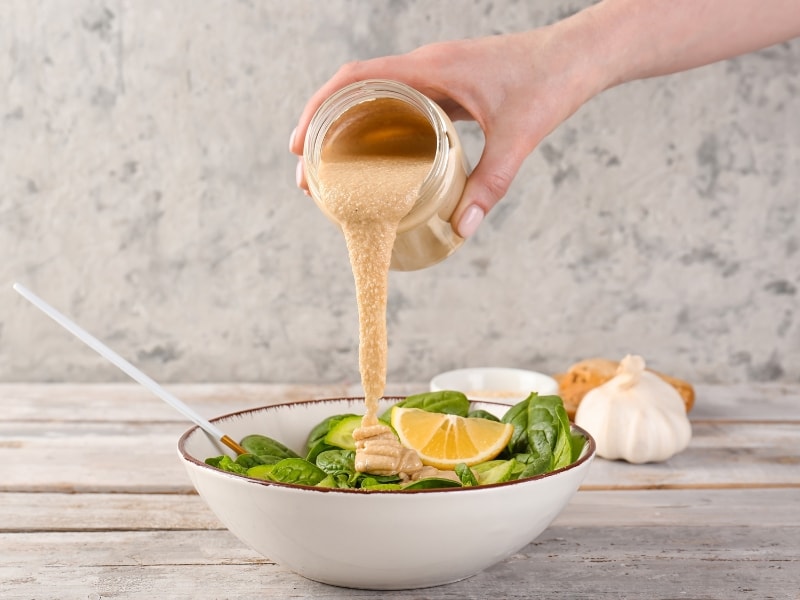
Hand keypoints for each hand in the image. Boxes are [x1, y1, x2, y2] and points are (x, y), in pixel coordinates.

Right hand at [289, 25, 602, 237]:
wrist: (579, 55)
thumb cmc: (550, 83)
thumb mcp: (518, 138)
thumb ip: (490, 184)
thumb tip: (462, 230)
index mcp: (431, 69)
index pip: (356, 79)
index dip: (319, 109)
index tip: (299, 145)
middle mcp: (426, 67)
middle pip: (355, 91)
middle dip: (324, 129)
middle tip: (310, 175)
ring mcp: (435, 74)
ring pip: (374, 96)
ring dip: (348, 129)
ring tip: (334, 172)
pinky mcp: (448, 85)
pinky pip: (399, 102)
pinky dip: (378, 127)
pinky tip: (379, 160)